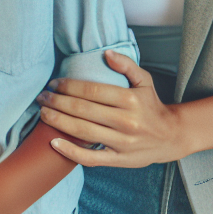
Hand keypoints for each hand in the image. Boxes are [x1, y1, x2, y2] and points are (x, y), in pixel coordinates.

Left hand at [37, 51, 184, 166]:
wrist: (170, 136)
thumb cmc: (152, 105)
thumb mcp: (145, 80)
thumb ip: (127, 65)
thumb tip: (106, 53)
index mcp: (130, 99)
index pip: (92, 90)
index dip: (69, 86)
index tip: (54, 83)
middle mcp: (125, 121)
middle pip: (83, 110)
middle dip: (58, 102)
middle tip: (42, 97)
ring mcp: (121, 142)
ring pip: (83, 132)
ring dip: (59, 122)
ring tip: (43, 114)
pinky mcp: (118, 159)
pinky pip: (91, 158)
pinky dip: (71, 152)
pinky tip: (54, 143)